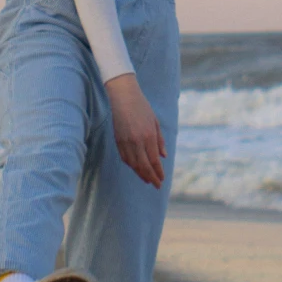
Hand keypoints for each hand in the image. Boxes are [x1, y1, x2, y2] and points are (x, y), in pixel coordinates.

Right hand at [106, 73, 167, 187]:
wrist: (123, 96)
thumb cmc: (142, 107)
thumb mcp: (155, 122)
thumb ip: (160, 140)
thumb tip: (163, 156)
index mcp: (148, 136)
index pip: (154, 161)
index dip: (158, 172)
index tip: (162, 179)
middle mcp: (137, 142)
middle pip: (144, 166)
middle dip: (151, 177)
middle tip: (156, 185)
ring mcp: (126, 142)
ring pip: (133, 164)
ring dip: (140, 174)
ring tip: (147, 180)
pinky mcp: (117, 140)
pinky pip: (124, 158)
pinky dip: (131, 165)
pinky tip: (136, 169)